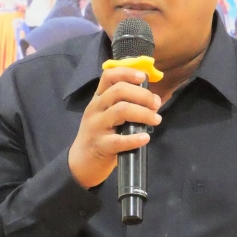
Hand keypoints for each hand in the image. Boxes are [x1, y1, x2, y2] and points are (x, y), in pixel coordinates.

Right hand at [68, 67, 160, 189]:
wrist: (80, 162)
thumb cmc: (99, 135)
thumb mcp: (105, 115)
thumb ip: (122, 104)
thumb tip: (151, 99)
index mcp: (98, 98)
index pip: (109, 76)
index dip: (127, 73)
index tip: (143, 77)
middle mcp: (95, 108)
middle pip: (119, 90)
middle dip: (142, 95)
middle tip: (156, 104)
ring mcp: (96, 126)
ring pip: (121, 110)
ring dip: (143, 113)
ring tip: (156, 119)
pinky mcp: (100, 145)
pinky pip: (118, 140)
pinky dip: (135, 139)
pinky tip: (145, 138)